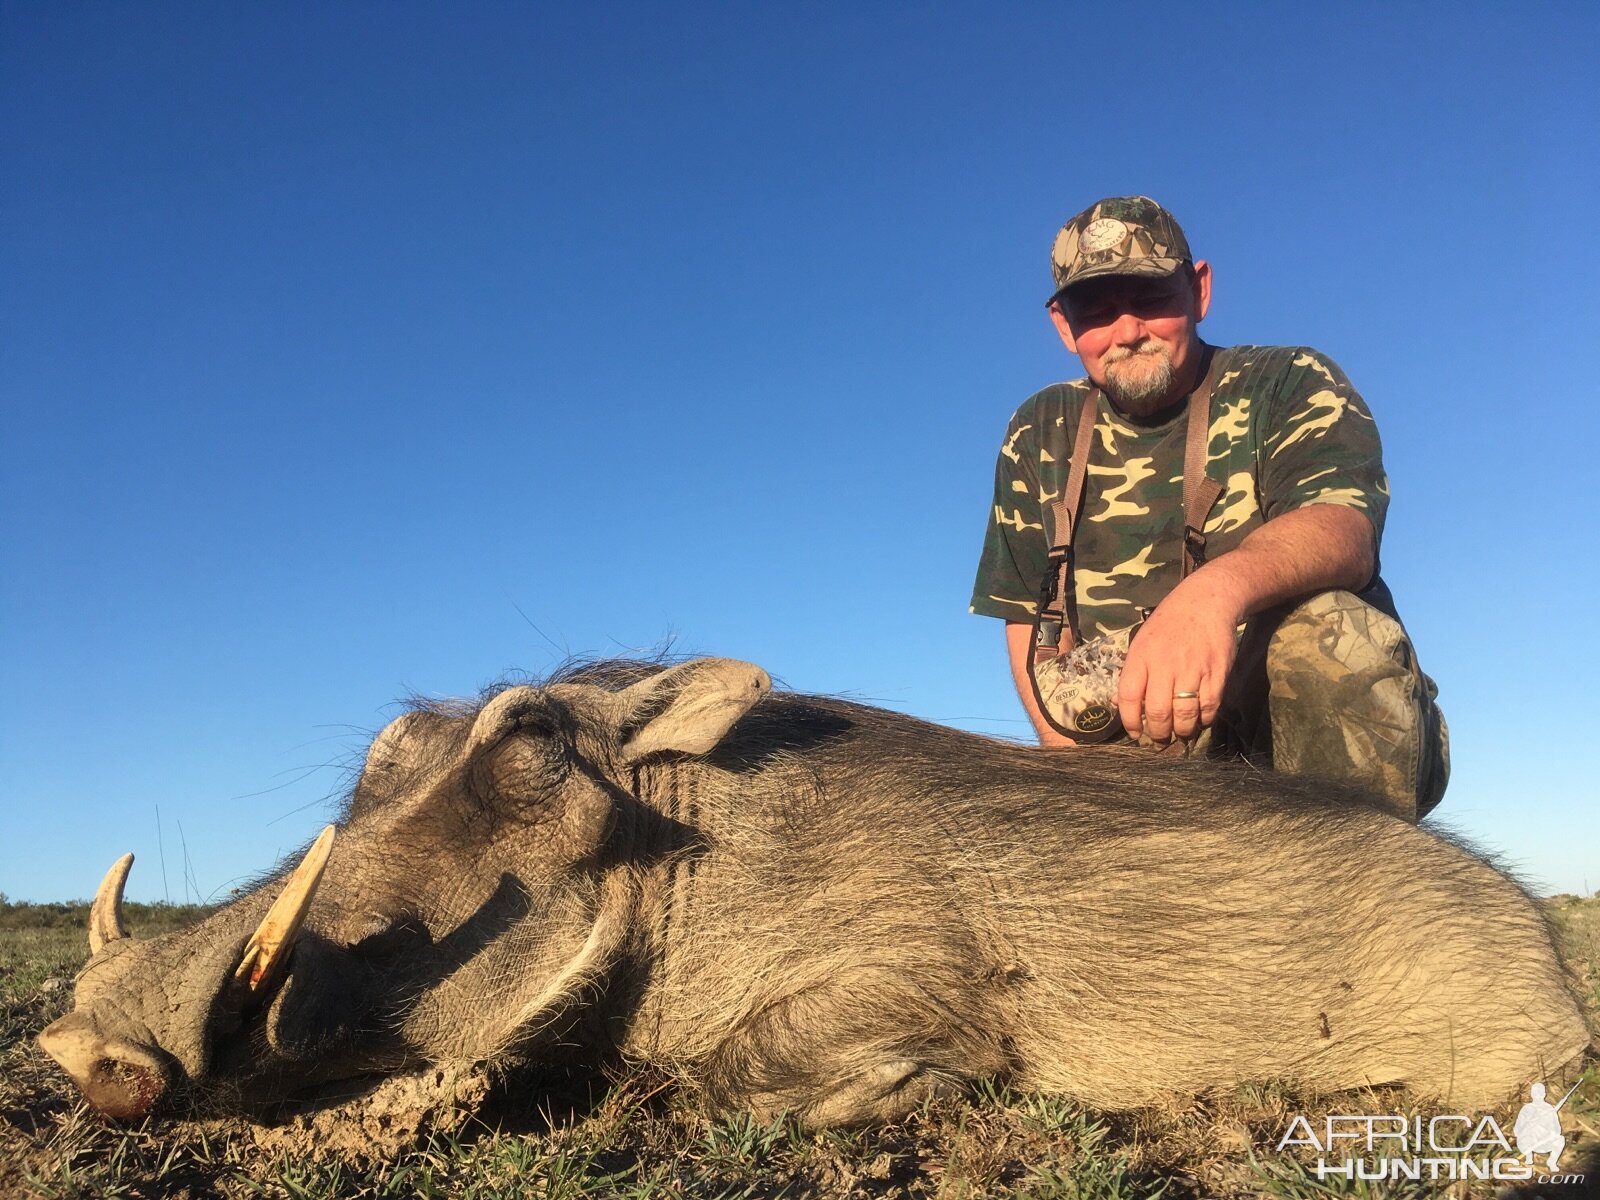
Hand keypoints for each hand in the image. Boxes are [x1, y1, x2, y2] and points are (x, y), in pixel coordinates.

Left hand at [1116, 578, 1243, 743]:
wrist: (1206, 602)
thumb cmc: (1168, 625)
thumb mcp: (1142, 642)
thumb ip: (1132, 673)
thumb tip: (1119, 704)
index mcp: (1142, 656)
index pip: (1129, 696)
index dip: (1130, 721)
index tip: (1135, 734)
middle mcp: (1166, 664)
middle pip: (1159, 712)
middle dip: (1158, 733)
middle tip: (1160, 739)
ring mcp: (1193, 669)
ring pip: (1185, 714)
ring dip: (1182, 731)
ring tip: (1180, 733)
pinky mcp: (1217, 672)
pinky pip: (1210, 706)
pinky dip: (1204, 719)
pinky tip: (1200, 720)